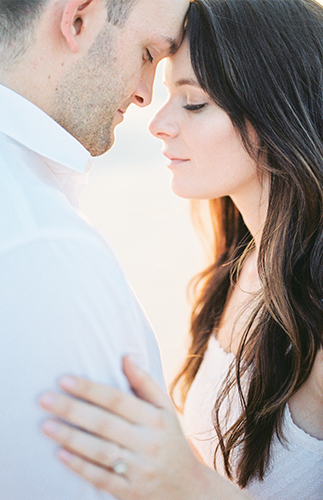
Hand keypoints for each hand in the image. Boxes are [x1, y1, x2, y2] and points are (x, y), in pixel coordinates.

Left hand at [39, 357, 250, 499]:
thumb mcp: (164, 409)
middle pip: (104, 424)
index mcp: (156, 419)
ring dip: (70, 438)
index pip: (117, 400)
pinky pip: (101, 478)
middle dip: (72, 410)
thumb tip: (126, 356)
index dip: (90, 389)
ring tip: (46, 426)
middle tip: (44, 399)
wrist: (186, 488)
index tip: (64, 379)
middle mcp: (148, 443)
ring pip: (100, 451)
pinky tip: (61, 454)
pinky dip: (80, 467)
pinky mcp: (130, 492)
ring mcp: (139, 469)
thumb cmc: (170, 439)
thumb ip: (144, 383)